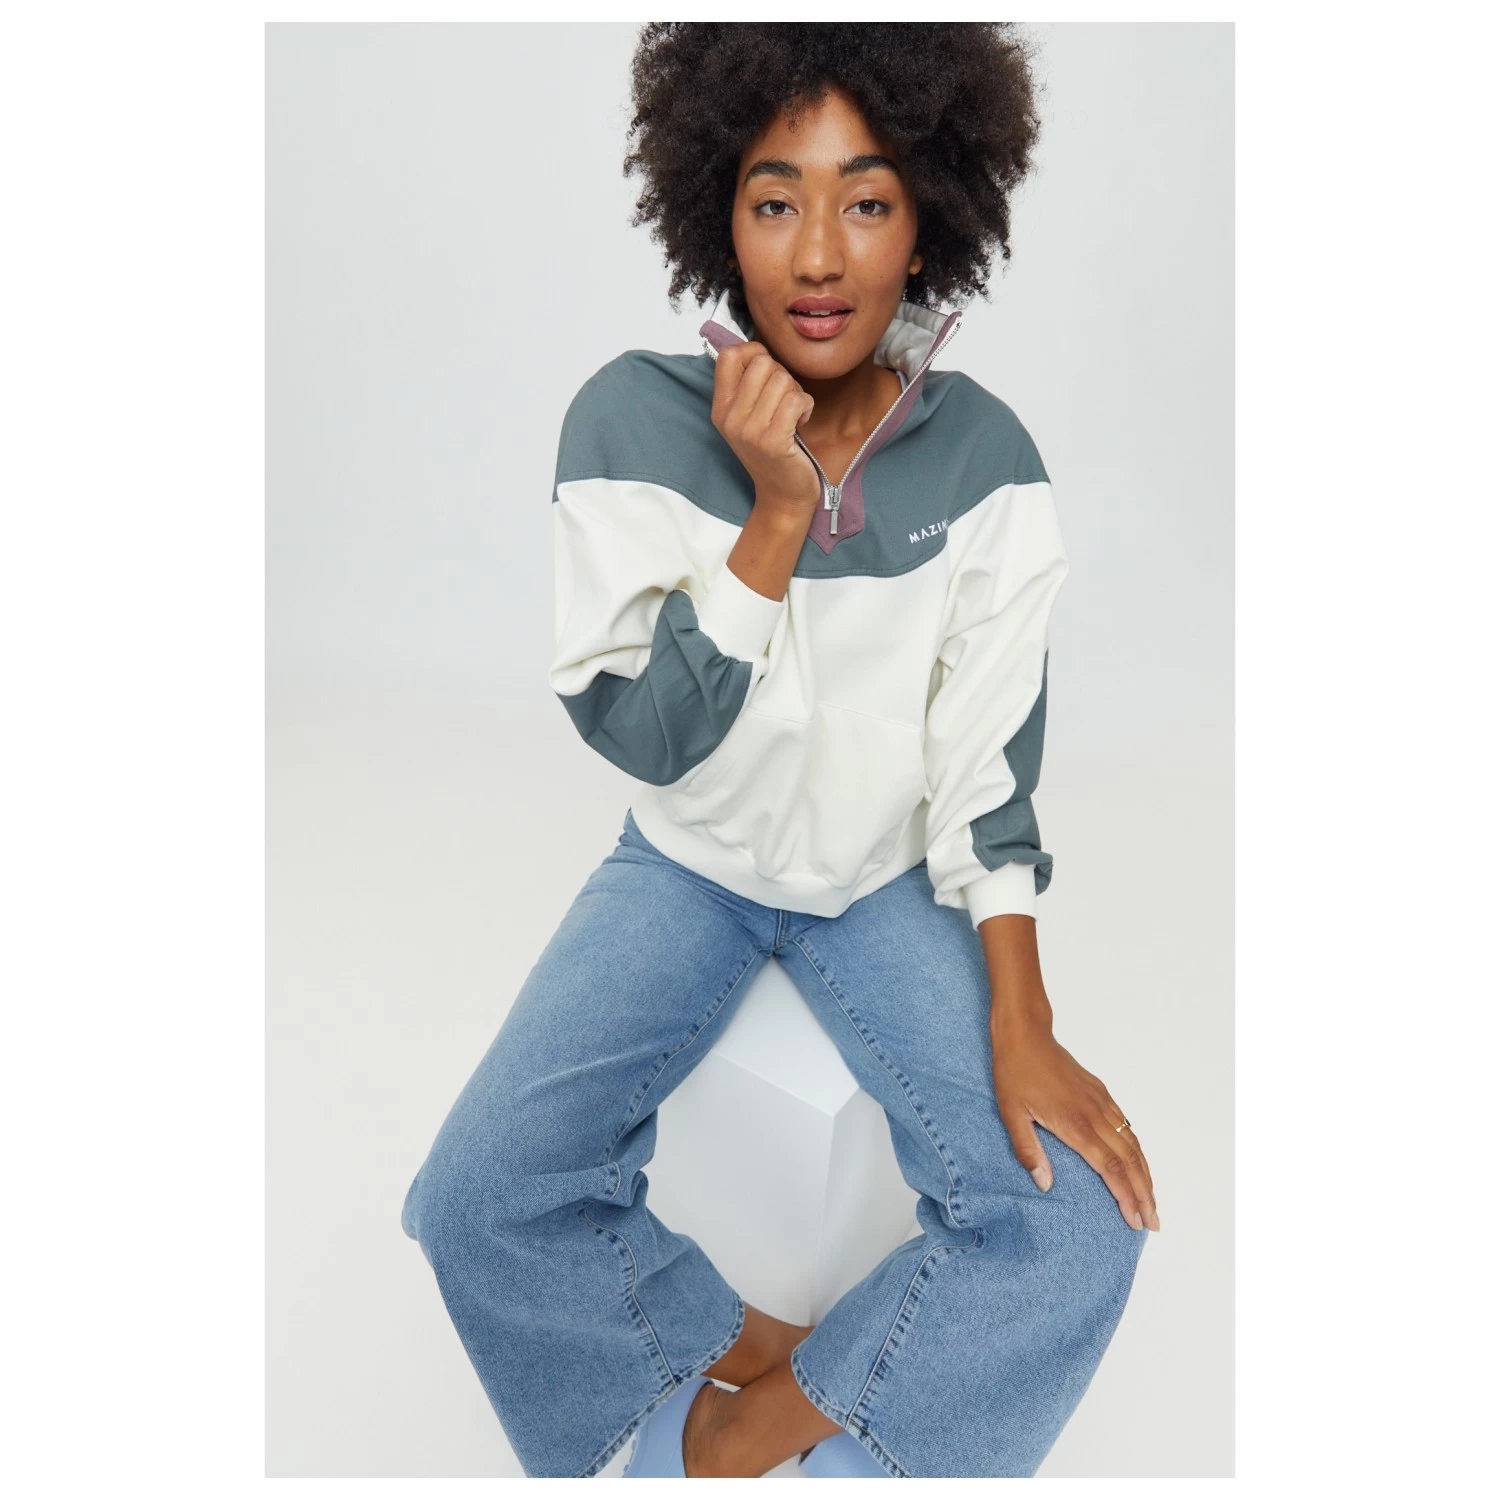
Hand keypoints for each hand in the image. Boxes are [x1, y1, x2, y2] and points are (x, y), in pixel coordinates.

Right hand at [708, 340, 820, 515]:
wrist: (783, 494)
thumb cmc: (772, 450)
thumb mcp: (747, 417)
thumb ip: (746, 385)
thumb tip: (756, 348)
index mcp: (720, 408)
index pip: (729, 355)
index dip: (754, 352)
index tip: (766, 371)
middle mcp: (730, 418)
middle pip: (762, 363)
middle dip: (782, 374)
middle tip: (783, 399)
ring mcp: (749, 431)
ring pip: (783, 379)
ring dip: (796, 392)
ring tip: (792, 413)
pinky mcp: (773, 441)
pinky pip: (796, 400)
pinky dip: (806, 407)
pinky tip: (801, 422)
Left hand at [990, 1017, 1159, 1231]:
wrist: (1026, 1034)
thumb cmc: (1014, 1073)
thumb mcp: (1011, 1113)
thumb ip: (1028, 1150)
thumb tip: (1044, 1184)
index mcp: (1074, 1123)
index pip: (1109, 1168)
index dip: (1125, 1196)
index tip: (1134, 1219)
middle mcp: (1095, 1114)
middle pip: (1129, 1161)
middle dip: (1144, 1194)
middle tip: (1153, 1222)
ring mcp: (1101, 1103)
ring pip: (1133, 1144)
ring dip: (1146, 1175)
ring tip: (1152, 1201)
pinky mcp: (1101, 1094)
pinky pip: (1126, 1126)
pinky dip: (1138, 1151)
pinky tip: (1138, 1164)